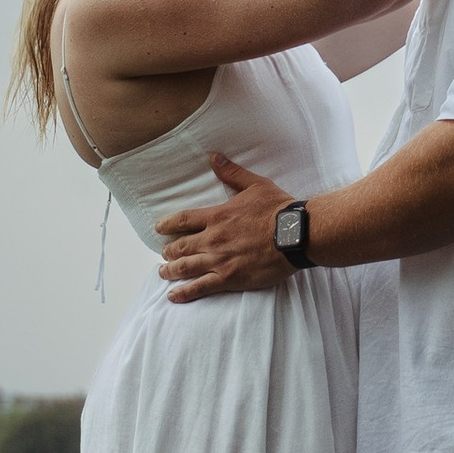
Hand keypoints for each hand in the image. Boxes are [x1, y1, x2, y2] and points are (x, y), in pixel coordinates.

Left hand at [158, 155, 293, 301]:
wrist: (295, 235)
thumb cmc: (277, 209)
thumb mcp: (255, 184)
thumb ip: (232, 173)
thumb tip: (214, 157)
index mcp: (217, 216)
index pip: (184, 220)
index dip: (168, 224)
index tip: (159, 228)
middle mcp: (213, 239)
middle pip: (181, 246)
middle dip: (169, 251)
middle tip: (164, 253)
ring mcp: (219, 260)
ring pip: (186, 267)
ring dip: (171, 270)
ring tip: (163, 272)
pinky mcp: (229, 278)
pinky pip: (200, 287)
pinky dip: (184, 292)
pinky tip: (173, 295)